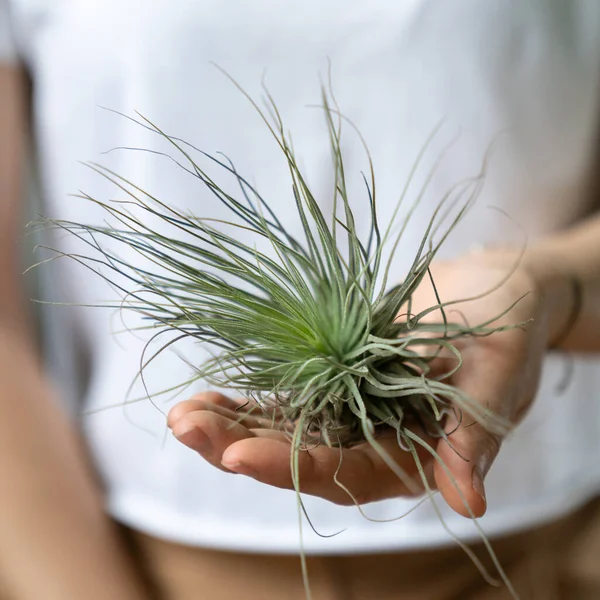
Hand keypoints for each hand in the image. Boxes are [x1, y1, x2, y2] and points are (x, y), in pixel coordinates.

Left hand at [168, 251, 551, 517]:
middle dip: (239, 445)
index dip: (293, 466)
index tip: (237, 455)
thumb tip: (470, 503)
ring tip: (182, 413)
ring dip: (233, 423)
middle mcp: (378, 441)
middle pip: (300, 457)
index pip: (348, 474)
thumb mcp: (500, 369)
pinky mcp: (338, 381)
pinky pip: (290, 397)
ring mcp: (353, 411)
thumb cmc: (507, 323)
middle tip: (185, 427)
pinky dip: (252, 397)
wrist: (493, 288)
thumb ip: (477, 433)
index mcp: (418, 452)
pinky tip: (210, 395)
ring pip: (286, 429)